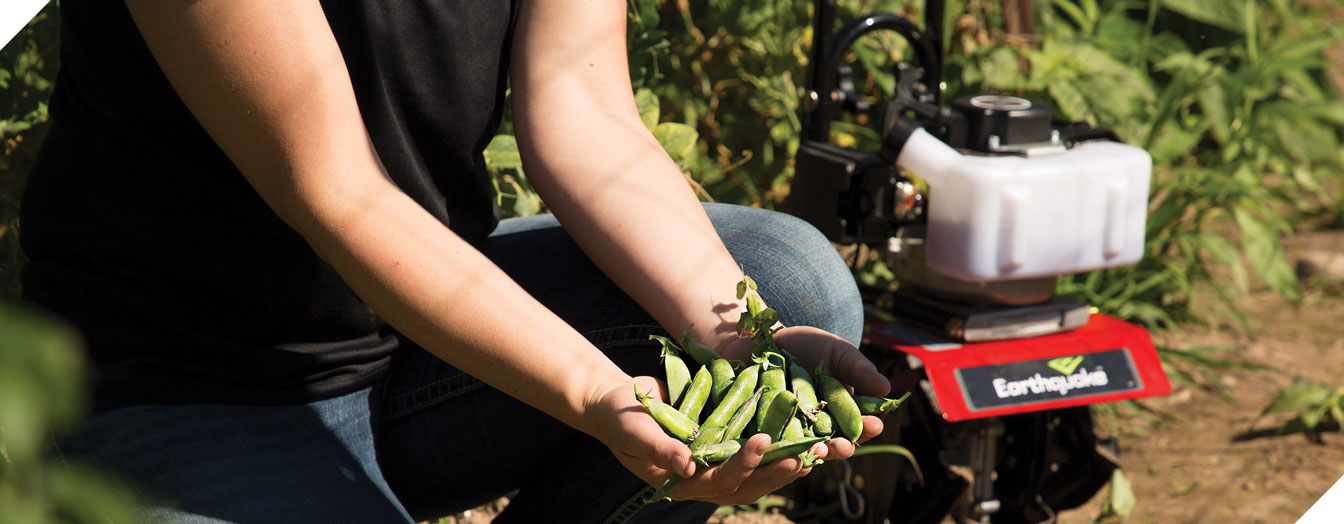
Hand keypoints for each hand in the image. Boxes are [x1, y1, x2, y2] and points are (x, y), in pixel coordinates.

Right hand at [582, 376, 835, 504]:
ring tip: (818, 449)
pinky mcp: (725, 443)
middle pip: (749, 484)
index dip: (743, 466)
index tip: (763, 442)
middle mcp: (705, 477)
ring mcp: (717, 461)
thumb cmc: (620, 417)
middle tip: (806, 455)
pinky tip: (805, 431)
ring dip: (788, 462)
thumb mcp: (633, 430)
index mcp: (684, 481)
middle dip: (778, 471)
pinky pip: (757, 448)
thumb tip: (687, 465)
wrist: (619, 402)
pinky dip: (781, 443)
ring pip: (759, 472)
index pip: (720, 481)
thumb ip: (658, 448)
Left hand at [723, 326, 889, 445]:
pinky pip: (774, 447)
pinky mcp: (766, 436)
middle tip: (842, 446)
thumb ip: (858, 370)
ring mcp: (792, 435)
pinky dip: (779, 449)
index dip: (867, 428)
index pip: (859, 428)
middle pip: (833, 446)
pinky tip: (784, 450)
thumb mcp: (837, 353)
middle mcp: (819, 431)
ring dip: (812, 453)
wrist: (765, 342)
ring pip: (804, 451)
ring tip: (817, 451)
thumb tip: (886, 388)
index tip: (874, 424)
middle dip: (840, 448)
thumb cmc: (808, 347)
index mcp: (842, 415)